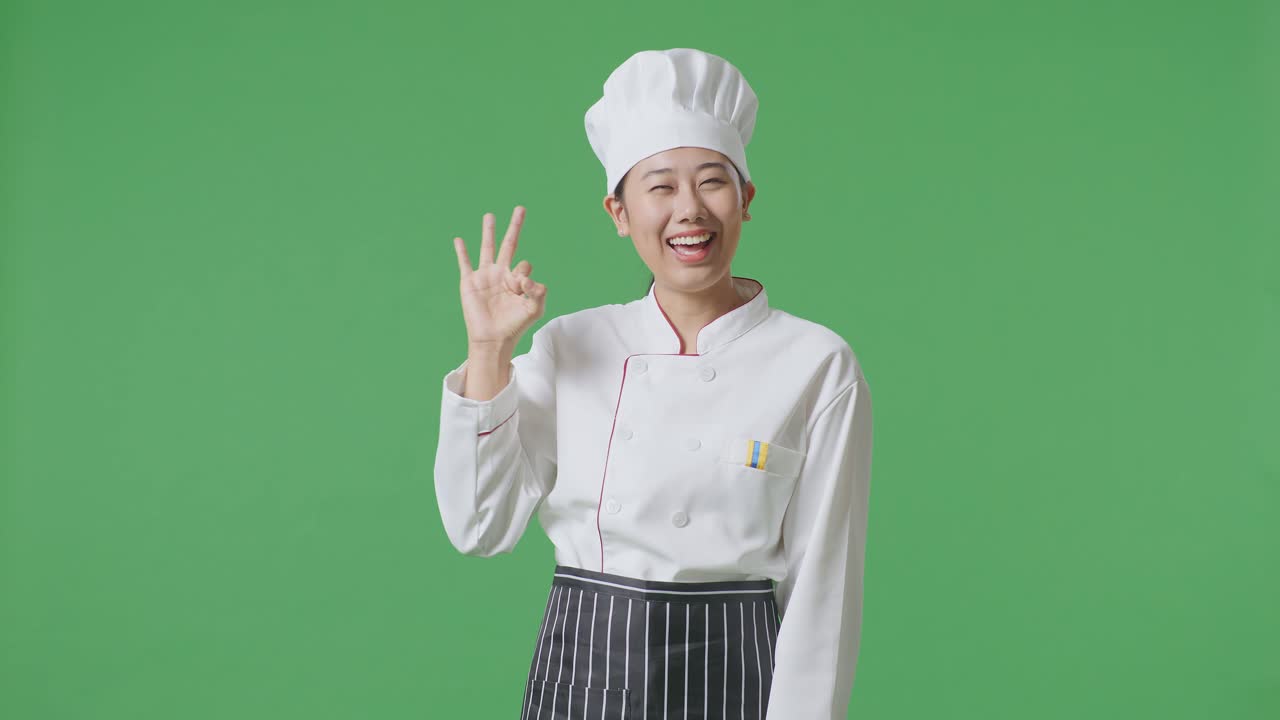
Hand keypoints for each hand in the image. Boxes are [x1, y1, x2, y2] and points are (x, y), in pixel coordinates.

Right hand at [453, 206, 546, 350]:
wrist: (493, 339)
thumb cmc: (514, 326)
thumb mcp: (534, 309)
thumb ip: (538, 291)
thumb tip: (525, 276)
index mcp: (517, 280)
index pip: (524, 266)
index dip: (524, 276)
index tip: (521, 288)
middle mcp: (501, 274)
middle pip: (509, 245)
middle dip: (515, 227)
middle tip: (521, 209)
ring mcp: (485, 277)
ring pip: (487, 248)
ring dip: (489, 231)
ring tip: (490, 216)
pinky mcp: (469, 282)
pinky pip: (464, 263)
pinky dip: (461, 251)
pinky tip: (459, 239)